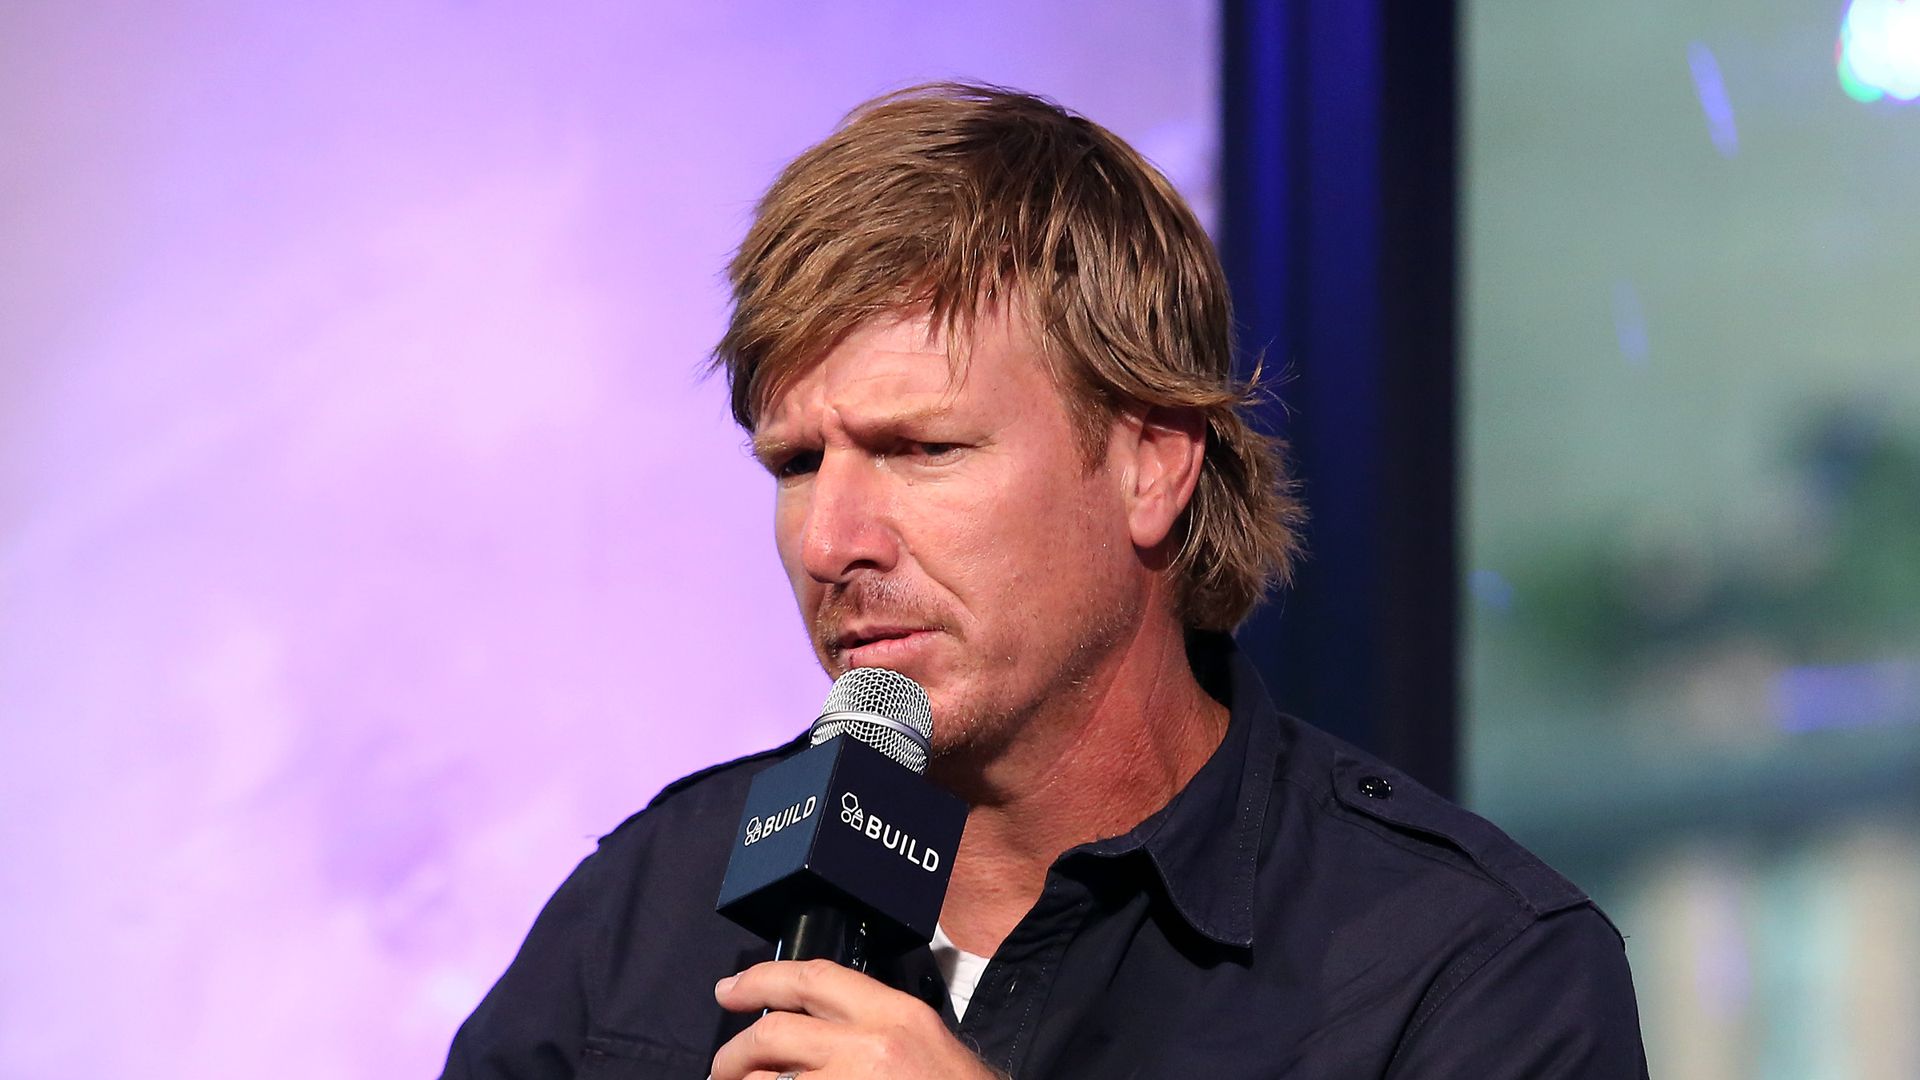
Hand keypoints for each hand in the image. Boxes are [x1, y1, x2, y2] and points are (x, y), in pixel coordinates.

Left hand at [711, 959, 1003, 1079]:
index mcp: (895, 1015)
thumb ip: (870, 1026)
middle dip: (734, 1052)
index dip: (760, 979)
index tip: (729, 989)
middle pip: (774, 1034)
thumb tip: (806, 1027)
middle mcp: (871, 1049)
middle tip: (723, 1068)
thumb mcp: (922, 1040)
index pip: (813, 978)